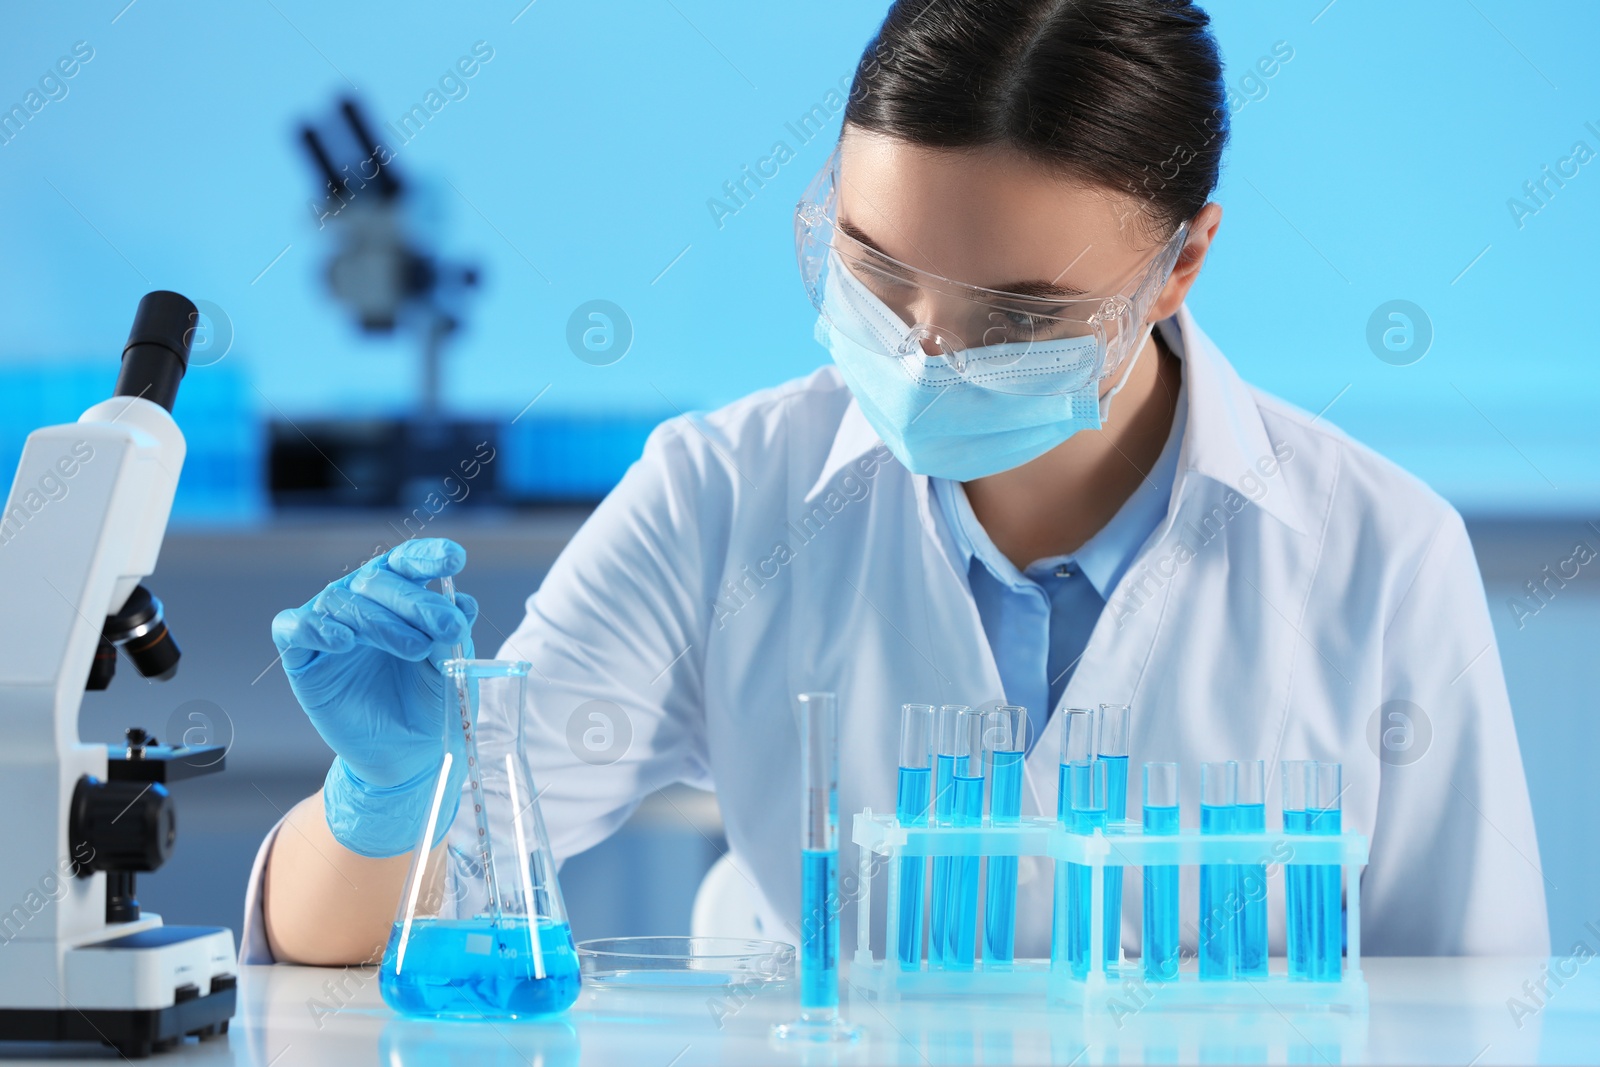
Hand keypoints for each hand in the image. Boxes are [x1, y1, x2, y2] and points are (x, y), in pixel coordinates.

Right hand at [272, 538, 478, 854]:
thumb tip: (462, 602)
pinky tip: (344, 641)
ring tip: (416, 648)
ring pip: (342, 601)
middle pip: (377, 580)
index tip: (454, 559)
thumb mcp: (451, 667)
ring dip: (381, 621)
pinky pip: (293, 628)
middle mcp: (362, 603)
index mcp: (400, 597)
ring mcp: (330, 627)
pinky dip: (314, 628)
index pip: (407, 562)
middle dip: (416, 601)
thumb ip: (450, 634)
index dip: (427, 555)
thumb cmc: (431, 704)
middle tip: (449, 628)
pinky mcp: (302, 658)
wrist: (409, 755)